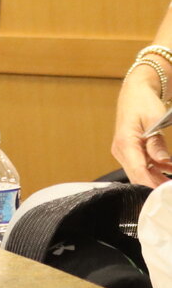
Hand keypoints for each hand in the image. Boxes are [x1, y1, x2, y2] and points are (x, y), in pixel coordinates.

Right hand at [111, 63, 171, 186]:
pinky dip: (157, 172)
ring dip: (158, 180)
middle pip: (139, 177)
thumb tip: (163, 162)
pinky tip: (170, 173)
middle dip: (156, 186)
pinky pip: (142, 168)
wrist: (134, 93)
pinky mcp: (129, 153)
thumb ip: (157, 143)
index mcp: (125, 143)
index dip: (153, 186)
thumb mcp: (154, 120)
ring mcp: (124, 153)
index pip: (139, 172)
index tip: (166, 194)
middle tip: (171, 192)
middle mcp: (121, 151)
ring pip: (141, 174)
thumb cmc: (143, 103)